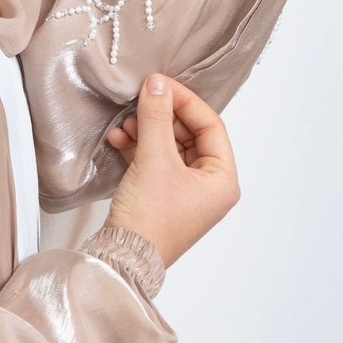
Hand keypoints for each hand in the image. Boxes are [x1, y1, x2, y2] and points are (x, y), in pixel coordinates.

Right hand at [103, 73, 239, 266]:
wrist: (123, 258)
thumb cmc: (149, 218)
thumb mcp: (154, 159)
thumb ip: (156, 117)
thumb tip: (157, 84)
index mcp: (222, 180)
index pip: (211, 126)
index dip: (185, 101)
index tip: (160, 85)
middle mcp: (209, 187)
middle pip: (189, 135)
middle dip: (161, 118)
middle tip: (139, 103)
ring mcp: (186, 193)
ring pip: (170, 147)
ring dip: (146, 132)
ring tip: (124, 126)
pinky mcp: (163, 198)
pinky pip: (156, 162)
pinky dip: (139, 149)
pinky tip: (119, 141)